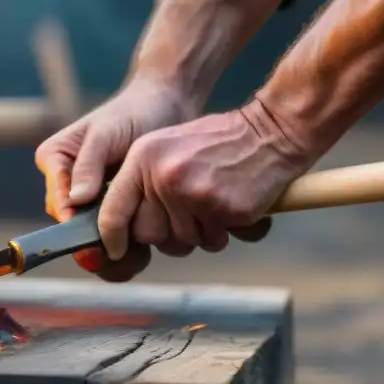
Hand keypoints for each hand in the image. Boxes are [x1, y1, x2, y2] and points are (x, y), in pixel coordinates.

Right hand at [35, 81, 197, 280]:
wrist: (166, 106)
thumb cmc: (135, 111)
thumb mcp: (108, 132)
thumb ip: (89, 164)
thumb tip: (75, 200)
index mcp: (54, 161)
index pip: (59, 204)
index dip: (75, 229)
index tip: (96, 246)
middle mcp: (65, 183)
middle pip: (72, 228)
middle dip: (96, 246)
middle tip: (123, 257)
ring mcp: (89, 199)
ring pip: (91, 239)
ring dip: (113, 253)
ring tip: (141, 255)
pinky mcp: (112, 208)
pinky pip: (113, 237)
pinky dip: (128, 248)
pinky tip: (148, 250)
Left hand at [97, 98, 314, 260]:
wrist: (270, 132)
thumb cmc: (217, 143)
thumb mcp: (166, 147)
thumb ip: (141, 181)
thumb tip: (118, 227)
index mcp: (143, 158)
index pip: (113, 210)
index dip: (112, 238)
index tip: (116, 251)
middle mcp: (163, 177)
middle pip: (147, 236)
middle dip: (166, 235)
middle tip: (188, 216)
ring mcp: (193, 194)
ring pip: (182, 243)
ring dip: (199, 234)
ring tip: (213, 205)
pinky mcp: (222, 209)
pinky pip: (213, 242)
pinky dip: (224, 233)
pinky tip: (231, 208)